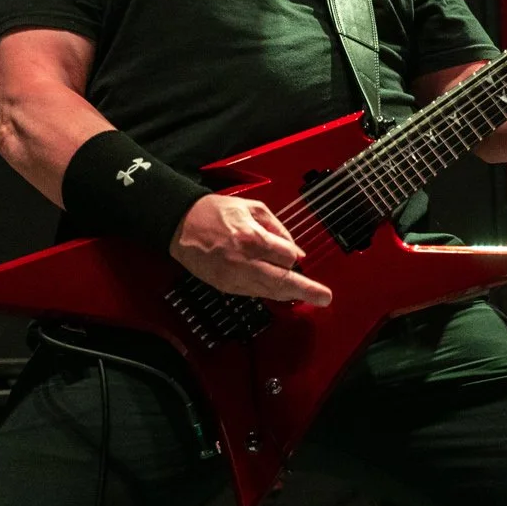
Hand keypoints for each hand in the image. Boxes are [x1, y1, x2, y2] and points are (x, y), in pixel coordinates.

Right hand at [169, 193, 332, 306]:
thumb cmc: (215, 212)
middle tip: (324, 297)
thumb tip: (296, 250)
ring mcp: (233, 277)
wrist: (182, 223)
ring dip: (288, 293)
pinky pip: (253, 293)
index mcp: (251, 238)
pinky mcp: (225, 286)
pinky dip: (267, 292)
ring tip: (307, 294)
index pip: (287, 256)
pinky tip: (276, 289)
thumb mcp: (252, 207)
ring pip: (269, 292)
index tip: (294, 254)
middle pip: (282, 282)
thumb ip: (278, 228)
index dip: (294, 256)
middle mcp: (243, 261)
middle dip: (306, 290)